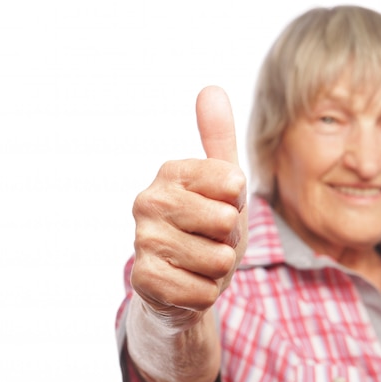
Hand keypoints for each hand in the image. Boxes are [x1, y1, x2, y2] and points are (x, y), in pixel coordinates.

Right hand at [131, 86, 247, 329]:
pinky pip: (203, 291)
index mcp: (170, 173)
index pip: (233, 183)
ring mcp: (143, 241)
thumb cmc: (206, 228)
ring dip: (218, 269)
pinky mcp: (144, 280)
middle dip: (229, 239)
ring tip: (199, 262)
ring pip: (218, 260)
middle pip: (226, 222)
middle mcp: (149, 201)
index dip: (237, 204)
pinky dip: (205, 293)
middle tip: (209, 240)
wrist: (182, 279)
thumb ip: (218, 138)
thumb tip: (211, 89)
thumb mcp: (221, 183)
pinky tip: (187, 284)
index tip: (220, 207)